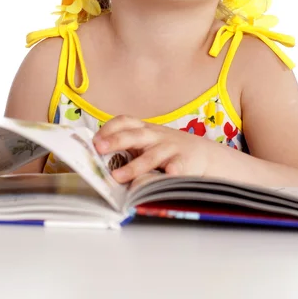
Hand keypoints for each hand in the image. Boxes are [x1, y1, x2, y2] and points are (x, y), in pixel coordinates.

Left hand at [93, 115, 210, 182]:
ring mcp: (170, 149)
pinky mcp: (184, 163)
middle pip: (134, 135)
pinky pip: (177, 167)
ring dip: (133, 166)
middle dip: (115, 141)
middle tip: (99, 148)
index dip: (109, 128)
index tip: (95, 139)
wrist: (203, 154)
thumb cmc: (167, 150)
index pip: (124, 121)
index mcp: (144, 130)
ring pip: (151, 156)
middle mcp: (155, 137)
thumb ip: (128, 148)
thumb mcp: (148, 142)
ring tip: (118, 176)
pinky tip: (166, 175)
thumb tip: (97, 160)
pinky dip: (172, 171)